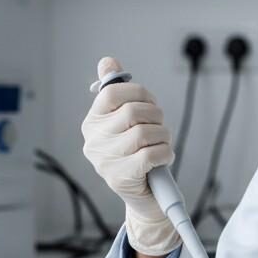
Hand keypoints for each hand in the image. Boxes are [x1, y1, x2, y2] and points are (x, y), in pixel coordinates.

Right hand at [81, 56, 178, 255]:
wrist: (145, 197)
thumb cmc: (137, 153)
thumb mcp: (125, 121)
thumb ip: (117, 90)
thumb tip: (107, 61)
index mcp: (92, 122)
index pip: (111, 93)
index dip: (138, 92)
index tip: (149, 102)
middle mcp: (93, 141)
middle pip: (132, 112)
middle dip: (156, 116)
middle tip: (160, 126)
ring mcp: (105, 161)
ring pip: (144, 133)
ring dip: (163, 136)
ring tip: (162, 143)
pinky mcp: (120, 178)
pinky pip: (150, 154)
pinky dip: (165, 153)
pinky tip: (163, 158)